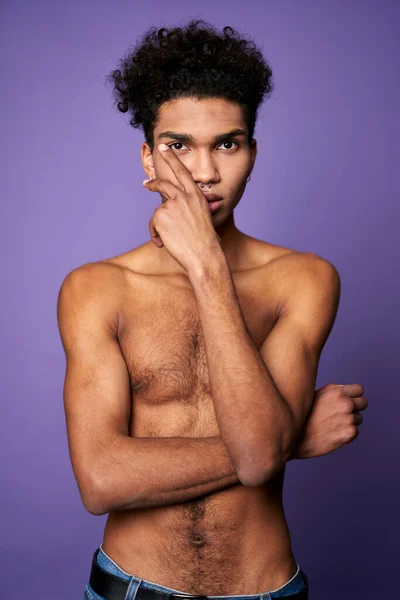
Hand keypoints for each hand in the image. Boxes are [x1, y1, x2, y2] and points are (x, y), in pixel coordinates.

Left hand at [143, 144, 221, 273]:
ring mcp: (171, 205)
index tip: (165, 148)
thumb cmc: (207, 242)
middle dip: (153, 182)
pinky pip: (153, 224)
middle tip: (146, 183)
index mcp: (197, 196)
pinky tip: (164, 243)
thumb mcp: (205, 220)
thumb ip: (192, 211)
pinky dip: (156, 235)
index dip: (173, 158)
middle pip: (164, 183)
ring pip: (158, 212)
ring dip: (159, 227)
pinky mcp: (160, 215)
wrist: (203, 255)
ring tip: (168, 240)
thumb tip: (183, 211)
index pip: (183, 172)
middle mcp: (184, 197)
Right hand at [291, 383, 367, 459]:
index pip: (359, 390)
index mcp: (338, 392)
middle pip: (364, 403)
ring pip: (359, 419)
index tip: (346, 401)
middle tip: (341, 414)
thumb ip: (335, 390)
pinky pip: (355, 432)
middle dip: (355, 408)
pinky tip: (333, 434)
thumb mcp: (317, 395)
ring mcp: (349, 419)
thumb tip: (348, 390)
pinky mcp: (349, 434)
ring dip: (349, 422)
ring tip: (332, 425)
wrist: (297, 437)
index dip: (353, 396)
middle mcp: (346, 404)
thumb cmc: (305, 415)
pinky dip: (347, 434)